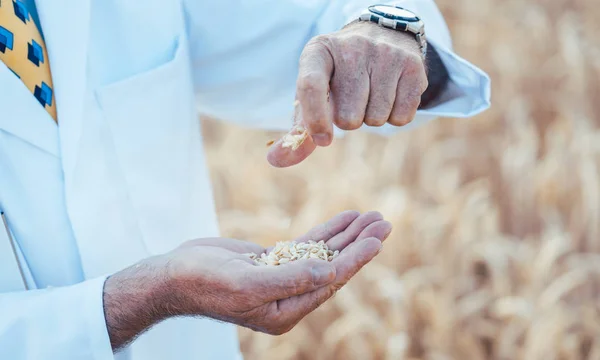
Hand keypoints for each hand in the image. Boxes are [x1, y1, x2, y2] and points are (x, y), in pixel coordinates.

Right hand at [103, 211, 391, 349]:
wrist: (175, 274)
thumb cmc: (204, 282)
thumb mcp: (247, 283)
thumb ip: (290, 279)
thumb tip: (330, 272)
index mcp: (286, 311)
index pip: (330, 282)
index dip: (356, 259)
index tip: (377, 239)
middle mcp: (289, 297)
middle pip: (334, 267)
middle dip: (359, 244)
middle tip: (383, 222)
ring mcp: (283, 278)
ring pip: (324, 255)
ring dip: (348, 236)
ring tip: (372, 217)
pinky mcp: (274, 262)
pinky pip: (308, 246)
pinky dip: (327, 232)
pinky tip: (345, 219)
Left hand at [267, 21, 427, 167]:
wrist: (380, 37)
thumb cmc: (338, 76)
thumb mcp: (314, 93)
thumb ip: (297, 131)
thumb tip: (275, 160)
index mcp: (318, 52)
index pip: (311, 87)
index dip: (315, 120)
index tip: (323, 139)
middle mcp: (352, 48)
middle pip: (349, 116)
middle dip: (349, 119)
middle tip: (352, 99)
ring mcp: (385, 54)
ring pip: (376, 119)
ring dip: (372, 118)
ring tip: (371, 94)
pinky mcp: (413, 66)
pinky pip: (401, 117)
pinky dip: (394, 116)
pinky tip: (390, 94)